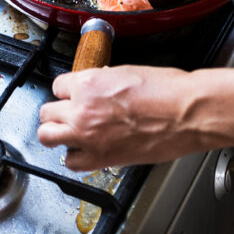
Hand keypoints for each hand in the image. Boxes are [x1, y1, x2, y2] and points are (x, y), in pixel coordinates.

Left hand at [37, 65, 208, 170]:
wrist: (187, 113)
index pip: (58, 86)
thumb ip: (103, 80)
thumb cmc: (167, 91)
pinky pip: (71, 162)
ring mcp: (88, 136)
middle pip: (46, 112)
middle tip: (66, 113)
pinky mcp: (101, 158)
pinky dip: (74, 156)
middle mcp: (82, 110)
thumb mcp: (127, 71)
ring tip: (66, 132)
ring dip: (56, 133)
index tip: (73, 95)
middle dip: (56, 112)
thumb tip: (97, 82)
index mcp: (88, 83)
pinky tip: (84, 150)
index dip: (68, 91)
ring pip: (48, 136)